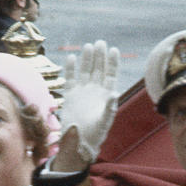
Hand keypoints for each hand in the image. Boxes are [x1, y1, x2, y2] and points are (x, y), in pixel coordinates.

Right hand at [60, 40, 119, 163]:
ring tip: (88, 46)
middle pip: (98, 69)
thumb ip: (109, 107)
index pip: (110, 75)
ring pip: (85, 71)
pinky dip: (71, 68)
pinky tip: (71, 57)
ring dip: (87, 59)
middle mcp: (95, 91)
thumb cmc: (95, 134)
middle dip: (100, 56)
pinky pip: (71, 78)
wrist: (79, 142)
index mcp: (106, 95)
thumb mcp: (104, 121)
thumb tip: (114, 93)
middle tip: (100, 43)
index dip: (112, 63)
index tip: (113, 49)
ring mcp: (83, 92)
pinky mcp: (70, 95)